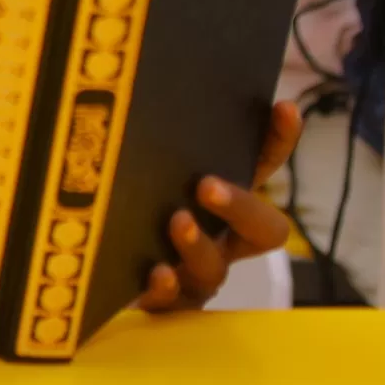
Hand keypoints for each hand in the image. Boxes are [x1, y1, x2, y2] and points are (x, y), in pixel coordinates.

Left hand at [139, 100, 301, 311]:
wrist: (101, 272)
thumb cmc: (130, 210)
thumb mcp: (144, 172)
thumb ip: (149, 145)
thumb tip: (127, 82)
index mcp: (223, 201)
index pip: (262, 167)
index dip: (277, 141)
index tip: (283, 108)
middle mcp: (221, 239)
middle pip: (263, 229)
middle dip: (241, 206)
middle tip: (207, 185)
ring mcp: (198, 274)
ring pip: (215, 267)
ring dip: (197, 245)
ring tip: (176, 222)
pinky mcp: (169, 303)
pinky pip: (175, 301)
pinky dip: (165, 287)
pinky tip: (155, 274)